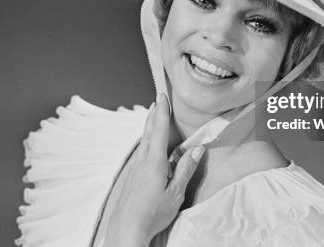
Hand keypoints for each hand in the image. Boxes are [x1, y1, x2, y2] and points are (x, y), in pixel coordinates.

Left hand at [103, 93, 204, 246]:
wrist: (126, 228)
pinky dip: (144, 141)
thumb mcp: (176, 193)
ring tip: (152, 116)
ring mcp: (133, 168)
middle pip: (148, 131)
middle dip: (153, 114)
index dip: (161, 111)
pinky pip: (139, 152)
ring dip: (148, 126)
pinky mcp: (130, 176)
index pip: (158, 130)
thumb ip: (186, 169)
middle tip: (157, 100)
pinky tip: (146, 146)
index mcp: (154, 161)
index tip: (162, 96)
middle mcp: (141, 160)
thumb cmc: (153, 213)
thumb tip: (197, 149)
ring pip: (142, 141)